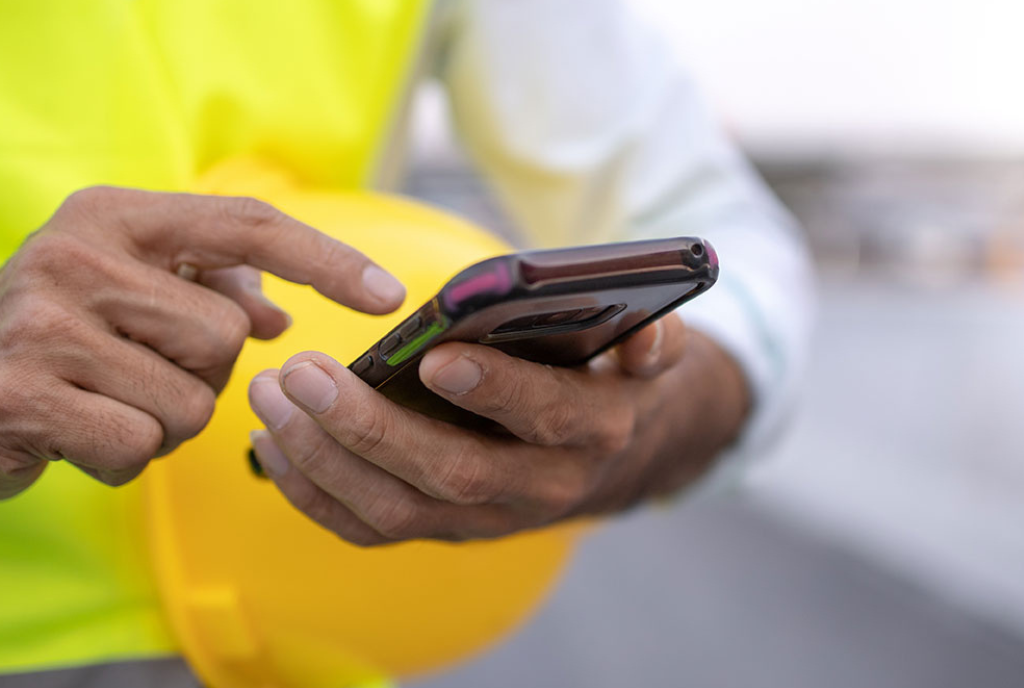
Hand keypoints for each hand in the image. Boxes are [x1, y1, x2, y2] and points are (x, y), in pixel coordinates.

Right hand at [0, 186, 404, 498]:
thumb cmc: (62, 339)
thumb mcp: (130, 292)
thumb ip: (206, 287)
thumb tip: (278, 310)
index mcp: (114, 215)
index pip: (247, 224)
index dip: (326, 258)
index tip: (389, 295)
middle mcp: (75, 253)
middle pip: (227, 333)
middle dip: (203, 373)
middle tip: (140, 371)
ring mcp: (42, 321)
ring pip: (191, 398)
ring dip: (165, 420)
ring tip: (107, 401)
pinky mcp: (22, 392)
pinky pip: (140, 444)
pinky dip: (123, 456)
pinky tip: (78, 435)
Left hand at [249, 314, 748, 544]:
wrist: (611, 454)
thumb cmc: (609, 379)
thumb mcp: (648, 353)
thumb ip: (655, 340)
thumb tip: (648, 337)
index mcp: (593, 430)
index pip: (547, 416)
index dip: (496, 391)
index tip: (434, 358)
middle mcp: (538, 487)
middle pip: (451, 474)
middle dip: (370, 428)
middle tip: (302, 374)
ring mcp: (485, 519)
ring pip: (397, 510)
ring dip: (324, 458)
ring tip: (269, 398)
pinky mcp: (443, 529)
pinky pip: (371, 529)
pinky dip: (314, 495)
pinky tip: (271, 446)